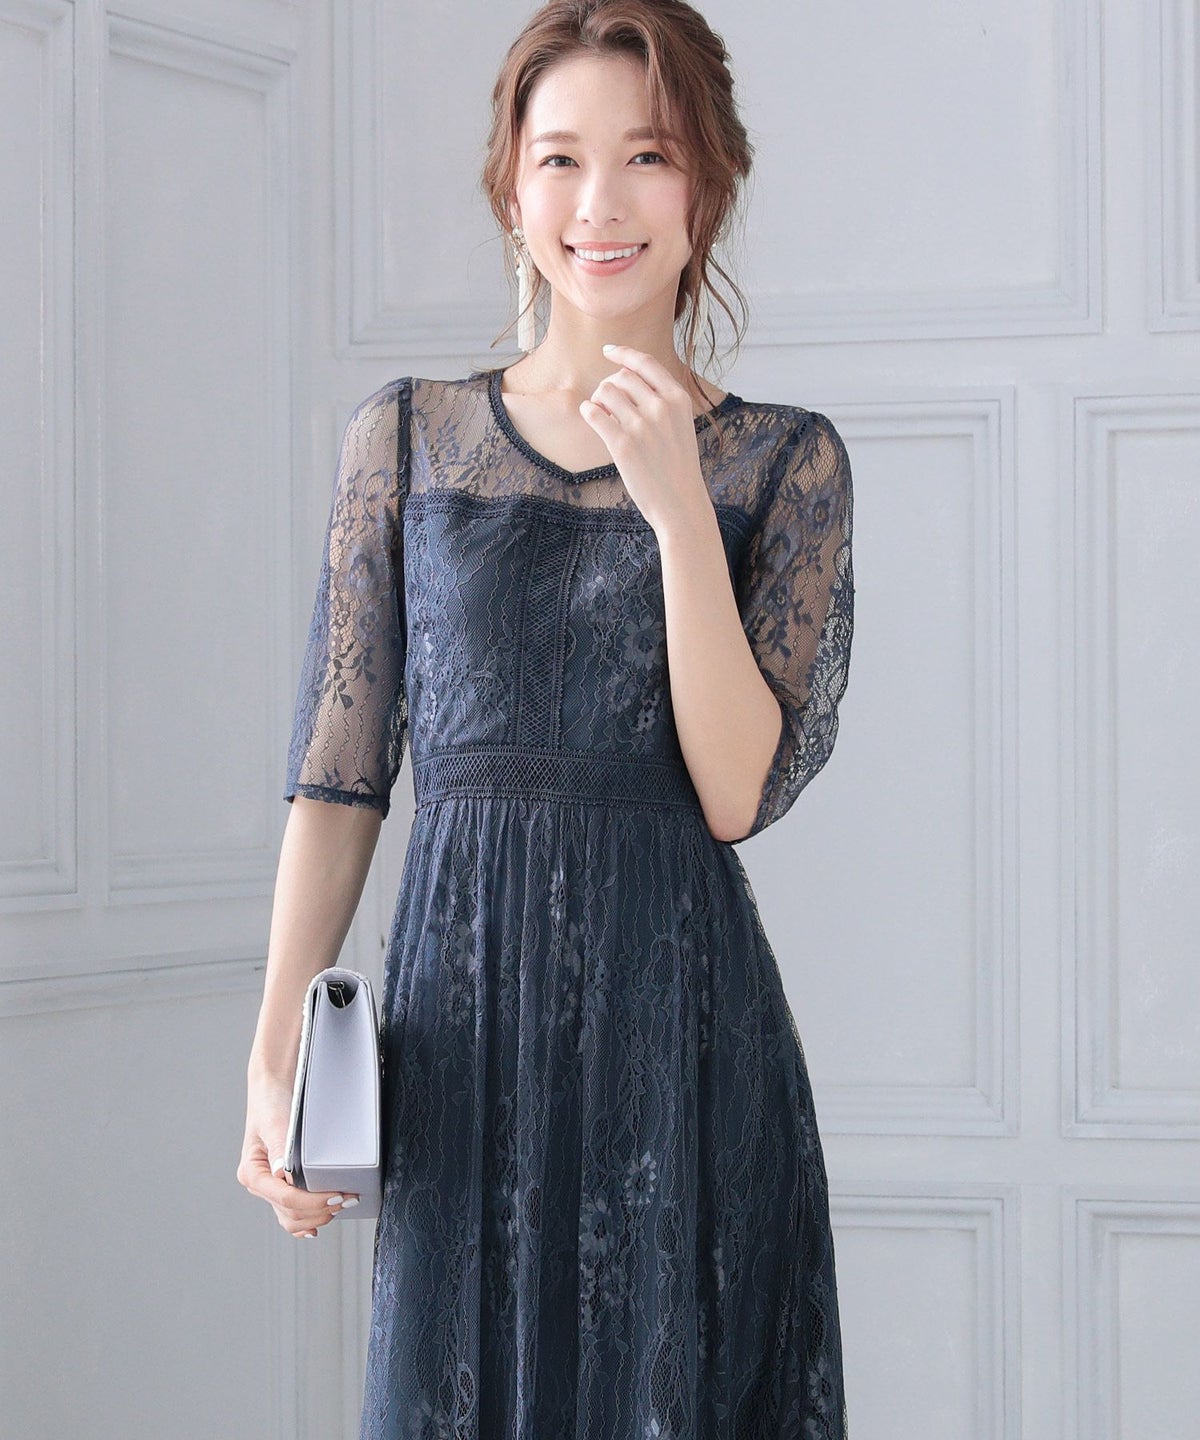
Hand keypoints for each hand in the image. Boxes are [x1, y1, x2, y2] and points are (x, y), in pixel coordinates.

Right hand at [235, 1070, 359, 1238]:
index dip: (313, 1202)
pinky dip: (306, 1219)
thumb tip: (282, 1172)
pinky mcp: (282, 1183)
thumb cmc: (271, 1103)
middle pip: (290, 1214)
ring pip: (291, 1218)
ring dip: (317, 1216)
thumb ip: (279, 1146)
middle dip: (320, 1211)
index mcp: (252, 1172)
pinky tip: (319, 1223)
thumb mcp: (275, 1122)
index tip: (337, 1195)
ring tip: (342, 1205)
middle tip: (348, 1199)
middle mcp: (259, 1184)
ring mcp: (270, 1186)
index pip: (285, 1199)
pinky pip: (291, 1211)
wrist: (272, 1088)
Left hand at [580, 344, 710, 533]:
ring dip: (598, 398)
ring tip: (602, 414)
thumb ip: (662, 400)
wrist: (680, 503)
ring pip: (606, 391)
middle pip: (622, 376)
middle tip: (608, 402)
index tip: (608, 351)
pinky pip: (593, 413)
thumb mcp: (681, 425)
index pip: (646, 363)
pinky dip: (587, 411)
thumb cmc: (678, 466)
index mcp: (678, 399)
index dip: (623, 353)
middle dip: (610, 384)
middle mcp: (661, 408)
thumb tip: (624, 377)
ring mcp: (642, 426)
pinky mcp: (622, 445)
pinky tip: (591, 417)